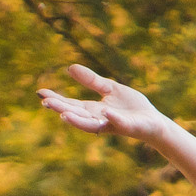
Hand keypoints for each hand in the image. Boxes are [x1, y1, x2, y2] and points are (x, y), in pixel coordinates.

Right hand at [39, 65, 172, 142]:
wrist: (155, 122)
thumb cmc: (132, 107)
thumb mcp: (110, 89)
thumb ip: (92, 81)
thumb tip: (69, 67)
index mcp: (94, 111)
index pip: (72, 105)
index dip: (57, 99)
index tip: (40, 92)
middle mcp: (100, 120)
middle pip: (78, 115)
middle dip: (62, 110)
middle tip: (46, 103)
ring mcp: (114, 125)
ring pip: (93, 125)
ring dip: (78, 121)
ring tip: (64, 115)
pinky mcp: (129, 127)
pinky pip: (119, 123)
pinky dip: (112, 118)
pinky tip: (105, 112)